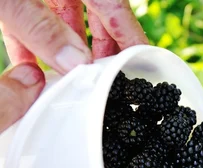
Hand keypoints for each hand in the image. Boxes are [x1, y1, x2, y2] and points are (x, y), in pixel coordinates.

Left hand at [0, 0, 147, 73]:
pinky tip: (33, 72)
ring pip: (63, 23)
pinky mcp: (14, 0)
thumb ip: (40, 26)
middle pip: (95, 18)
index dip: (132, 38)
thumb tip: (74, 63)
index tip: (143, 65)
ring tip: (72, 82)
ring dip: (66, 54)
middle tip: (107, 81)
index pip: (115, 8)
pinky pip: (28, 25)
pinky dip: (31, 47)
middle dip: (101, 51)